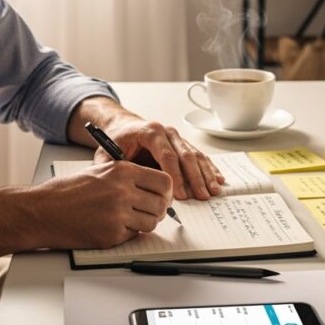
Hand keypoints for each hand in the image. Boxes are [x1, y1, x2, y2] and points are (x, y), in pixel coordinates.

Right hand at [34, 161, 172, 249]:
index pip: (164, 181)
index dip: (166, 191)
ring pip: (151, 223)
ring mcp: (118, 214)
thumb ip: (127, 177)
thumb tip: (153, 188)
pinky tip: (110, 226)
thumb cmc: (67, 191)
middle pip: (161, 204)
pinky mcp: (111, 234)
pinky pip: (133, 236)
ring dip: (144, 223)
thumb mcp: (100, 172)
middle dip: (159, 210)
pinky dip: (126, 233)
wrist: (43, 210)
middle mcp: (123, 191)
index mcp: (122, 171)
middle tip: (150, 211)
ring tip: (128, 219)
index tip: (163, 196)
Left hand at [95, 114, 224, 200]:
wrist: (123, 128)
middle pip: (186, 155)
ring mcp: (177, 137)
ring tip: (213, 191)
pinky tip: (218, 179)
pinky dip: (209, 169)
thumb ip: (114, 169)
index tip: (180, 194)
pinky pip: (200, 156)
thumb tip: (130, 188)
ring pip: (196, 156)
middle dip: (195, 178)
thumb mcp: (107, 154)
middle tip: (201, 196)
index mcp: (150, 131)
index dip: (175, 176)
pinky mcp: (183, 144)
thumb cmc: (116, 142)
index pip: (166, 154)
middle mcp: (167, 132)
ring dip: (205, 175)